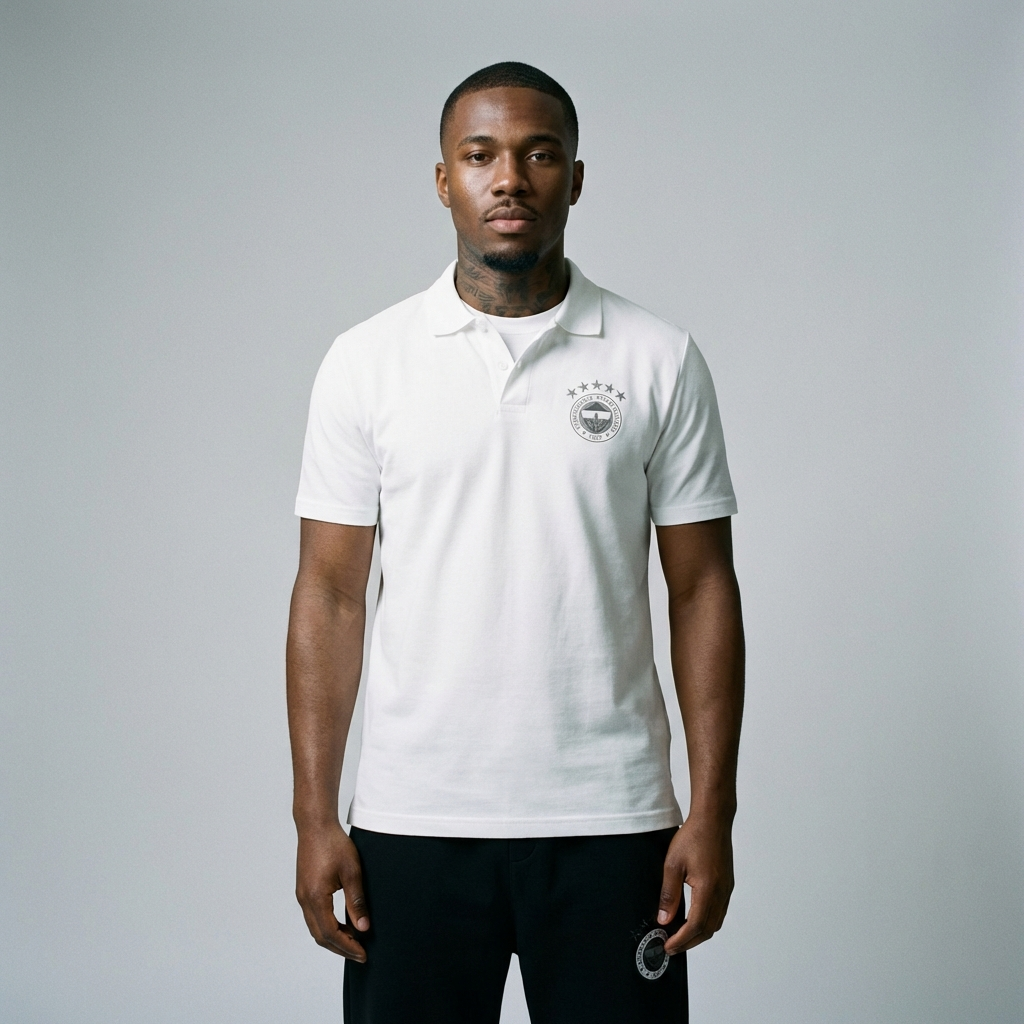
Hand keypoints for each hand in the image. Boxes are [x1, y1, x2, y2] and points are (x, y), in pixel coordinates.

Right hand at [295, 823, 369, 960]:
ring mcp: (302, 895)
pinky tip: (342, 924)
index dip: (347, 946)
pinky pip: (313, 917)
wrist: (315, 825)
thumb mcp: (351, 872)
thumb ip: (356, 901)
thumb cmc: (334, 844)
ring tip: (354, 942)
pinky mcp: (304, 890)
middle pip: (320, 936)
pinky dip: (327, 926)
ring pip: (315, 928)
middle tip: (360, 954)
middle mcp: (304, 900)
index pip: (331, 933)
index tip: (363, 954)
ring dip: (333, 938)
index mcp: (315, 898)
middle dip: (340, 948)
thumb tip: (363, 928)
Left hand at [658, 814, 734, 954]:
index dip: (681, 940)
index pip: (696, 926)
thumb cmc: (694, 836)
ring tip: (681, 935)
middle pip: (708, 930)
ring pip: (716, 922)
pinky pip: (719, 911)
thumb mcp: (673, 864)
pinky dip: (707, 921)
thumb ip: (669, 894)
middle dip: (690, 942)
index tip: (668, 946)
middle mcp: (721, 893)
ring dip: (699, 933)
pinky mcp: (727, 884)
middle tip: (672, 946)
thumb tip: (664, 919)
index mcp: (708, 890)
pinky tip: (694, 917)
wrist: (713, 819)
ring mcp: (727, 889)